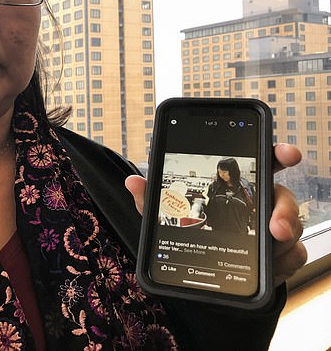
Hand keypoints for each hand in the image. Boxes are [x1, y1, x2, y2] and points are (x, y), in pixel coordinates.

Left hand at [125, 143, 307, 284]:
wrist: (206, 271)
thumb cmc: (191, 233)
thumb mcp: (166, 217)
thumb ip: (153, 199)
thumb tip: (133, 182)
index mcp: (235, 187)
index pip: (261, 164)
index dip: (277, 154)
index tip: (287, 154)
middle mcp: (258, 204)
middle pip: (283, 197)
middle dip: (284, 208)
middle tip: (275, 225)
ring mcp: (271, 230)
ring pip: (291, 227)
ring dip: (285, 235)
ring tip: (272, 243)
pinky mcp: (279, 256)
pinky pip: (293, 255)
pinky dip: (284, 261)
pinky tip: (272, 266)